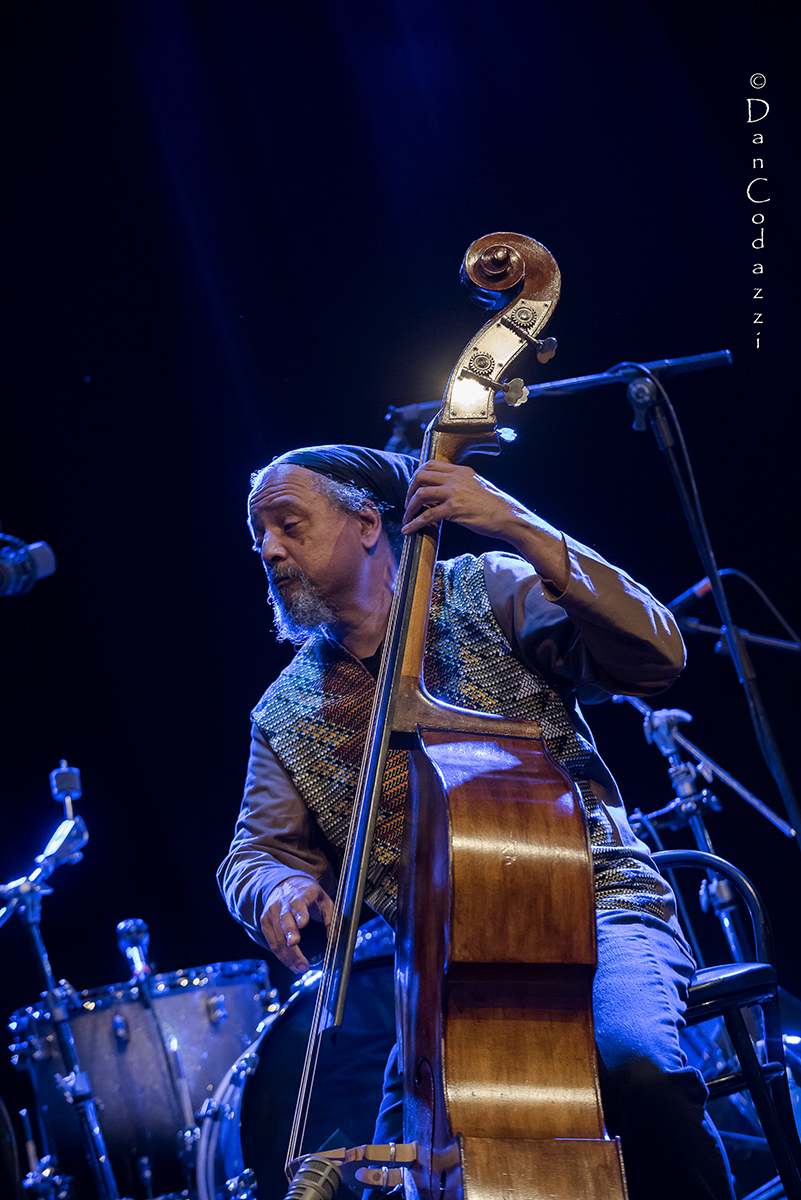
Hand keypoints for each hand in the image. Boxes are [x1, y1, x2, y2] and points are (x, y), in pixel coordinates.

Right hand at [260, 875, 333, 972]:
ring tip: (302, 967)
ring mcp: (272, 912)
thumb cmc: (308, 896)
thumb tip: (333, 940)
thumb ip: (331, 919)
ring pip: (277, 935)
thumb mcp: (325, 901)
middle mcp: (283, 902)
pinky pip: (272, 942)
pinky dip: (282, 956)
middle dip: (289, 933)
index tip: (303, 923)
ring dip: (289, 954)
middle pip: (285, 919)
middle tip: (296, 945)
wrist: (286, 885)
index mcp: (301, 894)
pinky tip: (292, 964)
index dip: (300, 913)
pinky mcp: (265, 922)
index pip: (299, 903)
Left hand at [401, 460, 568, 591]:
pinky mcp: (454, 509)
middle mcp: (456, 478)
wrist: (510, 518)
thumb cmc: (496, 507)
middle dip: (410, 490)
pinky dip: (414, 523)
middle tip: (408, 504)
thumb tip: (443, 494)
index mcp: (461, 471)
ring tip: (407, 518)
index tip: (414, 488)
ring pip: (421, 494)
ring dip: (410, 507)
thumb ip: (460, 486)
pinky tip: (408, 530)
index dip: (417, 476)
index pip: (431, 465)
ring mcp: (455, 493)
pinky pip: (427, 515)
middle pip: (421, 475)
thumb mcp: (477, 487)